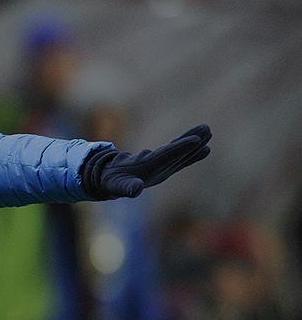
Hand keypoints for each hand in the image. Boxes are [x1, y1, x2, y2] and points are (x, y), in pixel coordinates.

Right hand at [82, 124, 211, 199]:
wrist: (112, 185)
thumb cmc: (113, 183)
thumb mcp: (118, 185)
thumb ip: (127, 188)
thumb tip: (136, 190)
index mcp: (150, 171)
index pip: (168, 158)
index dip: (181, 149)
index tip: (197, 140)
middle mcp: (161, 170)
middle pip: (180, 154)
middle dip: (193, 143)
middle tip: (208, 129)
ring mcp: (163, 167)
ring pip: (181, 153)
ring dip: (195, 143)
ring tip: (208, 129)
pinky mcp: (162, 163)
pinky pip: (178, 154)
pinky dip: (188, 147)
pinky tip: (201, 144)